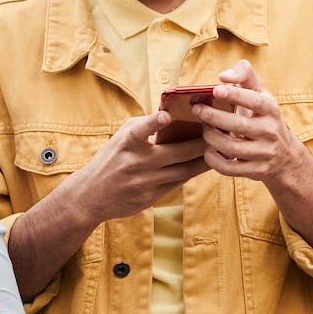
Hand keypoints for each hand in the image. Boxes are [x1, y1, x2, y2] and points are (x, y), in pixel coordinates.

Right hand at [72, 111, 211, 221]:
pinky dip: (191, 173)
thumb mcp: (122, 137)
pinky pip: (177, 183)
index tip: (166, 116)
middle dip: (201, 143)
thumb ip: (145, 126)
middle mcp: (136, 163)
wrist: (91, 195)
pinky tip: (205, 165)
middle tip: (221, 132)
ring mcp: (144, 182)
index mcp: (127, 143)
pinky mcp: (150, 198)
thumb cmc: (111, 158)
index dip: (153, 123)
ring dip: (204, 160)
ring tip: (221, 149)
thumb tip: (176, 116)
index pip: (140, 131)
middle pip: (176, 153)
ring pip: (183, 171)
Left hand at [196, 60, 307, 187]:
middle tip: (197, 110)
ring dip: (211, 138)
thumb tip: (224, 76)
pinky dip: (213, 159)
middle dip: (213, 116)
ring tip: (205, 129)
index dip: (235, 95)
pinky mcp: (258, 171)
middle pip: (238, 125)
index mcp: (271, 109)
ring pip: (231, 147)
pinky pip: (229, 168)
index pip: (255, 101)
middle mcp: (271, 131)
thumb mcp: (261, 93)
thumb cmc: (264, 117)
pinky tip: (209, 150)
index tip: (216, 90)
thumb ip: (244, 75)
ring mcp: (265, 153)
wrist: (285, 155)